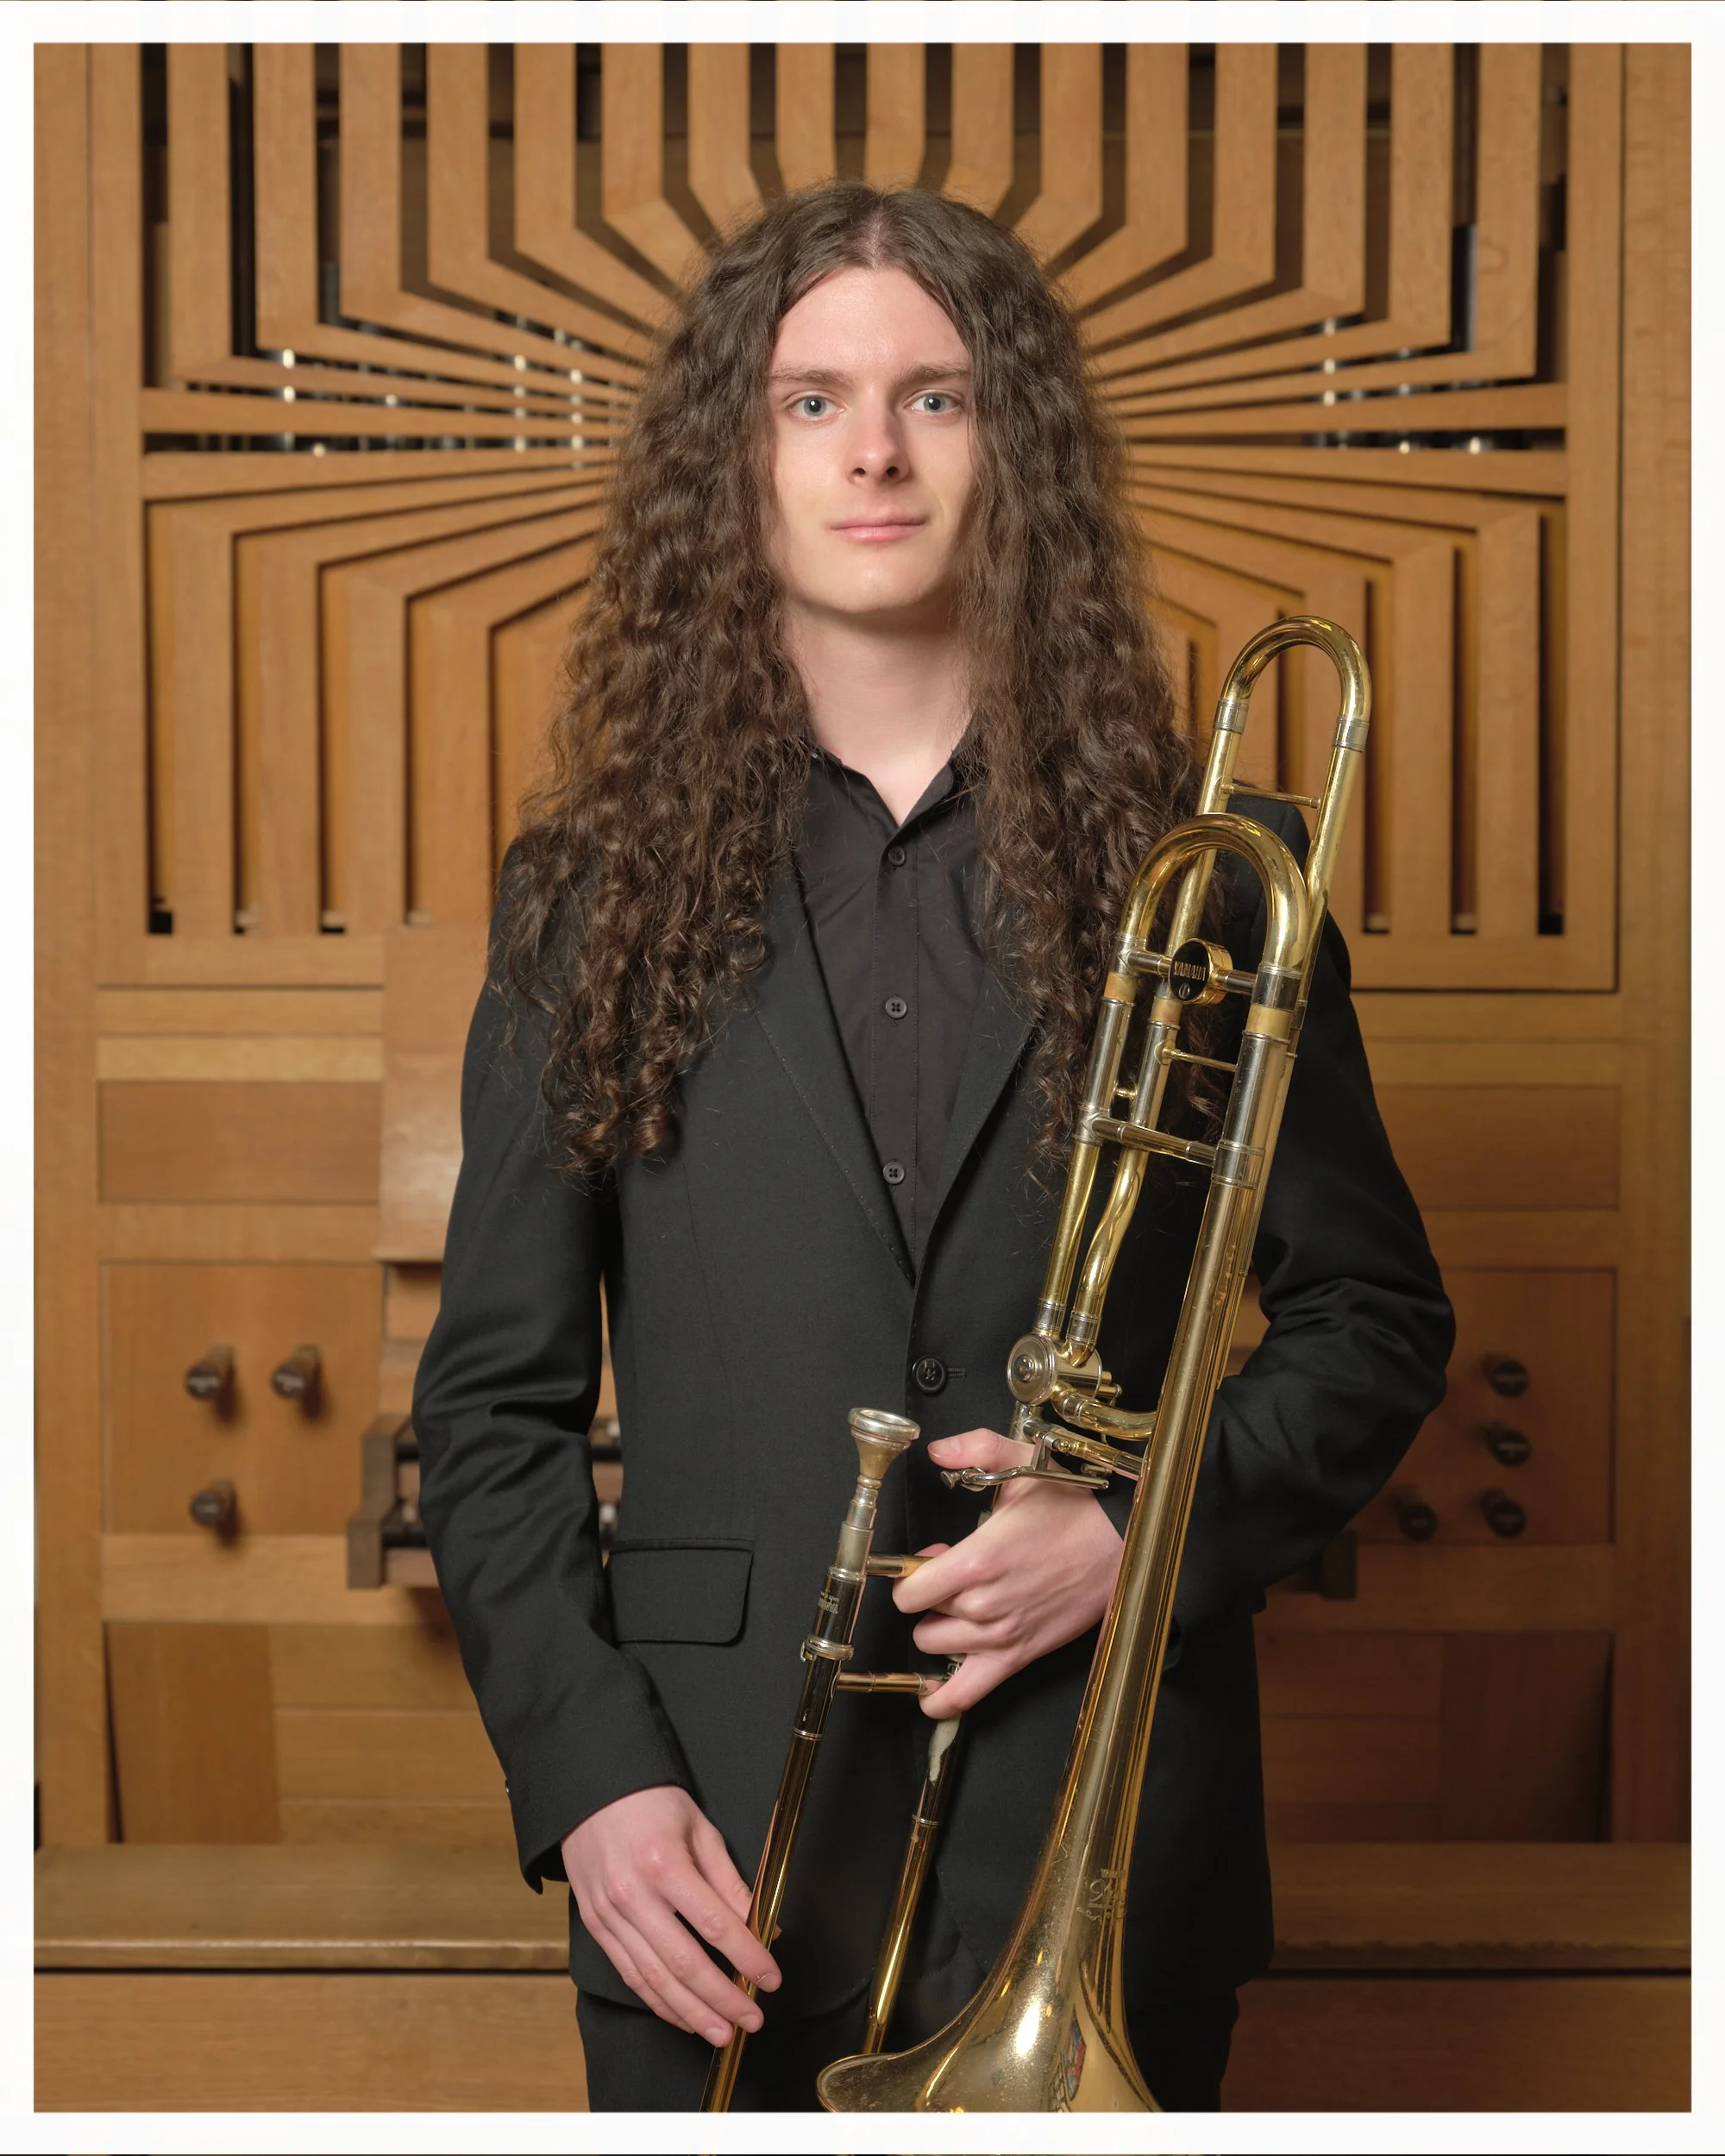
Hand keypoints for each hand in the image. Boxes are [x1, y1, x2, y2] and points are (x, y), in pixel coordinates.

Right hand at [561, 1784, 780, 2043]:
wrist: (589, 1791)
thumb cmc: (650, 1803)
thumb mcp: (699, 1829)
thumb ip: (729, 1880)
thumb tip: (761, 1924)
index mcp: (664, 1864)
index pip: (714, 1923)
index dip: (747, 1956)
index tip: (771, 1977)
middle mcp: (633, 1895)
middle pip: (684, 1962)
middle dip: (722, 1999)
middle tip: (751, 2020)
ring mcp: (609, 1915)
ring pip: (654, 1979)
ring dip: (691, 2012)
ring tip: (721, 2033)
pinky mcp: (596, 1926)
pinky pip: (629, 1974)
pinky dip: (658, 2001)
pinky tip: (682, 2016)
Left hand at [891, 1428, 1125, 1719]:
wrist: (1123, 1544)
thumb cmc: (1074, 1508)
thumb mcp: (1025, 1463)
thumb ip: (975, 1448)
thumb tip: (937, 1449)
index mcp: (977, 1560)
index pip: (909, 1591)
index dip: (909, 1576)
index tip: (926, 1562)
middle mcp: (984, 1604)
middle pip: (922, 1618)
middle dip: (929, 1598)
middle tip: (952, 1577)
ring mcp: (1001, 1634)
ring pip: (937, 1647)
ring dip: (940, 1628)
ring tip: (960, 1606)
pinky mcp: (1021, 1655)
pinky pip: (966, 1694)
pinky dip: (942, 1700)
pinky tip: (929, 1695)